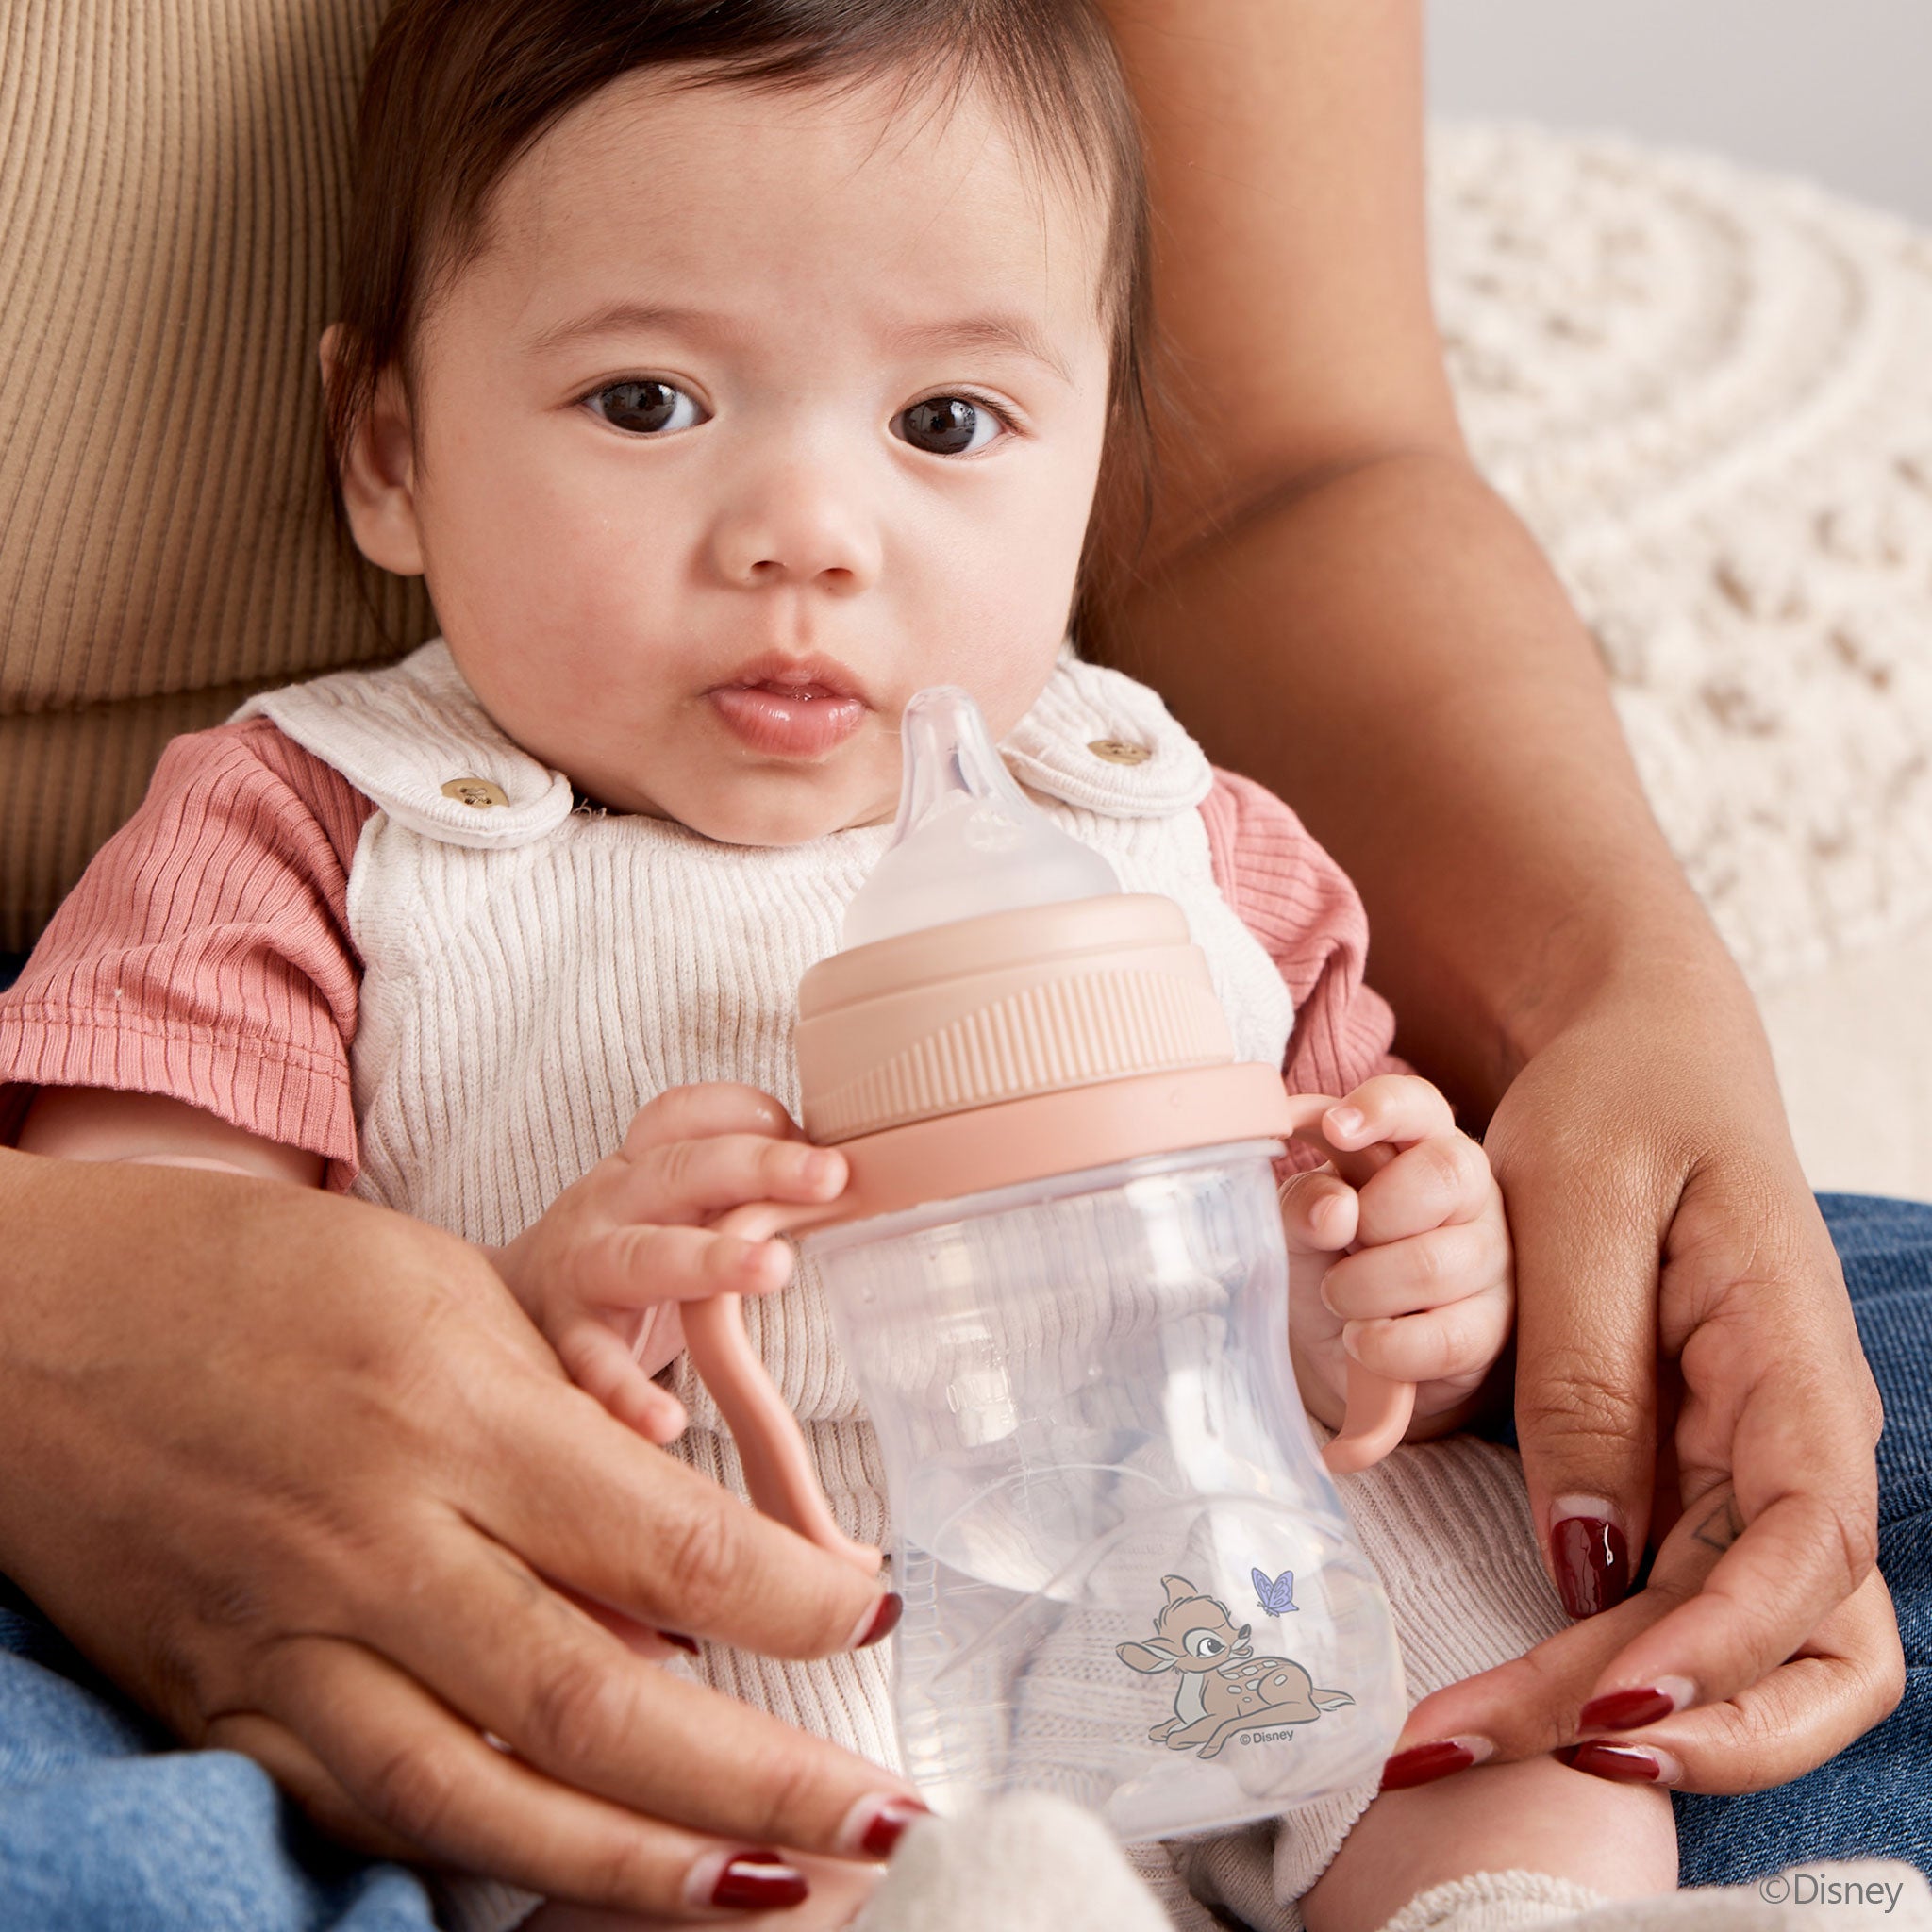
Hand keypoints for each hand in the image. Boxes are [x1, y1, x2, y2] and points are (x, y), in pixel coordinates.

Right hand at [0, 1147, 916, 1917]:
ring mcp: (284, 1645)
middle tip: (885, 1822)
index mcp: (445, 1409)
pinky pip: (369, 1809)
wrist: (27, 1320)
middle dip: (762, 1778)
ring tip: (770, 1898)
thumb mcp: (444, 1291)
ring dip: (640, 1864)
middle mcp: (373, 1543)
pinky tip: (584, 1877)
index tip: (875, 1614)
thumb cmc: (255, 1275)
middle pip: (598, 1694)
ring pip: (484, 1794)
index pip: (665, 1536)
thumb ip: (561, 1421)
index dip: (792, 1598)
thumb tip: (678, 1562)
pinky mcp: (220, 1706)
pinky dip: (489, 1853)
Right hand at [491, 1084, 845, 1442]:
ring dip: (708, 1258)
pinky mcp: (563, 1340)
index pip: (687, 1116)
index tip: (813, 1130)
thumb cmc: (620, 1251)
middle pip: (681, 1170)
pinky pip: (594, 1366)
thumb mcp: (668, 1207)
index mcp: (641, 1163)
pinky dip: (626, 1395)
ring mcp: (582, 1269)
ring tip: (774, 1267)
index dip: (747, 1114)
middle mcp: (610, 1202)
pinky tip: (668, 1420)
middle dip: (757, 1167)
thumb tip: (843, 1180)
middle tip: (828, 1176)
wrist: (502, 1306)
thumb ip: (737, 1190)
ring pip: (643, 1255)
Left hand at [1279, 1073, 1511, 1435]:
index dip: (1383, 1107)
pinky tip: (1362, 1340)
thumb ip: (1303, 1203)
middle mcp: (1470, 1192)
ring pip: (1437, 1263)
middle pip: (1445, 1173)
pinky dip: (1387, 1344)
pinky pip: (1446, 1337)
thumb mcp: (1297, 1225)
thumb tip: (1335, 1209)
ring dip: (1365, 1289)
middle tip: (1341, 1243)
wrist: (1342, 1351)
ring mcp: (1492, 1258)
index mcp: (1418, 1145)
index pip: (1420, 1105)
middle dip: (1375, 1215)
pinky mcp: (1494, 1327)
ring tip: (1339, 1299)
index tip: (1336, 1129)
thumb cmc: (1326, 1262)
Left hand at [1381, 978, 1899, 1791]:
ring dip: (1618, 1715)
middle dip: (1658, 1724)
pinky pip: (1665, 1598)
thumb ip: (1587, 1378)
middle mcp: (1791, 1438)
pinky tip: (1500, 1687)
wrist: (1636, 1046)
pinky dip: (1592, 1661)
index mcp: (1796, 1365)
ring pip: (1736, 1649)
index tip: (1609, 1709)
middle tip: (1476, 1740)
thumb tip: (1585, 1567)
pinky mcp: (1681, 1469)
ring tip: (1462, 1736)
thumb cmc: (1622, 1096)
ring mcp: (1742, 1464)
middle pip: (1790, 1643)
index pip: (1811, 1550)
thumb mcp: (1583, 1206)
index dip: (1722, 1651)